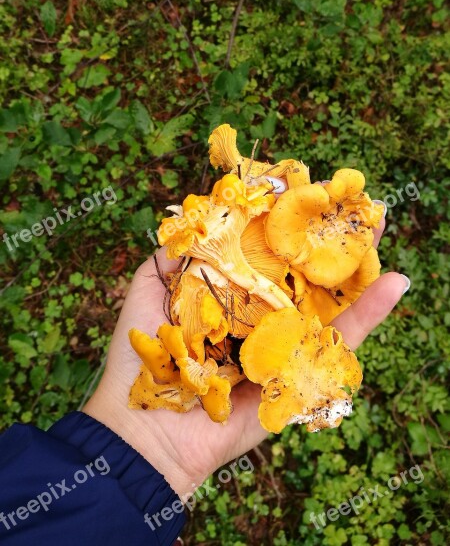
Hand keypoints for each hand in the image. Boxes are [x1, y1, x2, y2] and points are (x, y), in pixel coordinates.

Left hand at [83, 208, 408, 497]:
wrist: (150, 429)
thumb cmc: (143, 360)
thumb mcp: (146, 296)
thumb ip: (164, 262)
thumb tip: (187, 225)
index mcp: (228, 297)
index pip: (261, 252)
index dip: (281, 222)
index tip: (300, 189)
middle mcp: (260, 316)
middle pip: (301, 270)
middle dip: (325, 235)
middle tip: (350, 198)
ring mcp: (284, 343)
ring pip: (328, 298)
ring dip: (357, 261)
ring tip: (379, 221)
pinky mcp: (302, 373)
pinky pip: (340, 343)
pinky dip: (370, 314)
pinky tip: (396, 282)